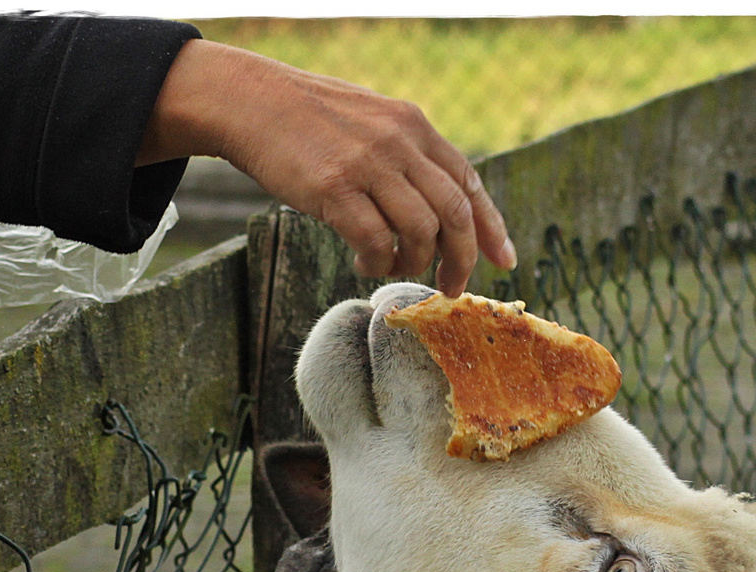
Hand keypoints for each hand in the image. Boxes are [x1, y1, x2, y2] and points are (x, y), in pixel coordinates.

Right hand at [137, 38, 514, 295]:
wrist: (250, 100)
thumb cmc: (311, 120)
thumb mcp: (374, 121)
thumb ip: (409, 155)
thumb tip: (441, 207)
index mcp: (414, 126)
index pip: (468, 182)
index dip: (490, 226)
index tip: (504, 260)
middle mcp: (399, 142)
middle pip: (454, 213)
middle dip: (461, 259)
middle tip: (451, 287)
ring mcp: (368, 164)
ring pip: (420, 232)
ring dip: (415, 264)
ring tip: (396, 268)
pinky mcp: (334, 188)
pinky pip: (375, 241)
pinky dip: (378, 262)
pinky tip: (366, 263)